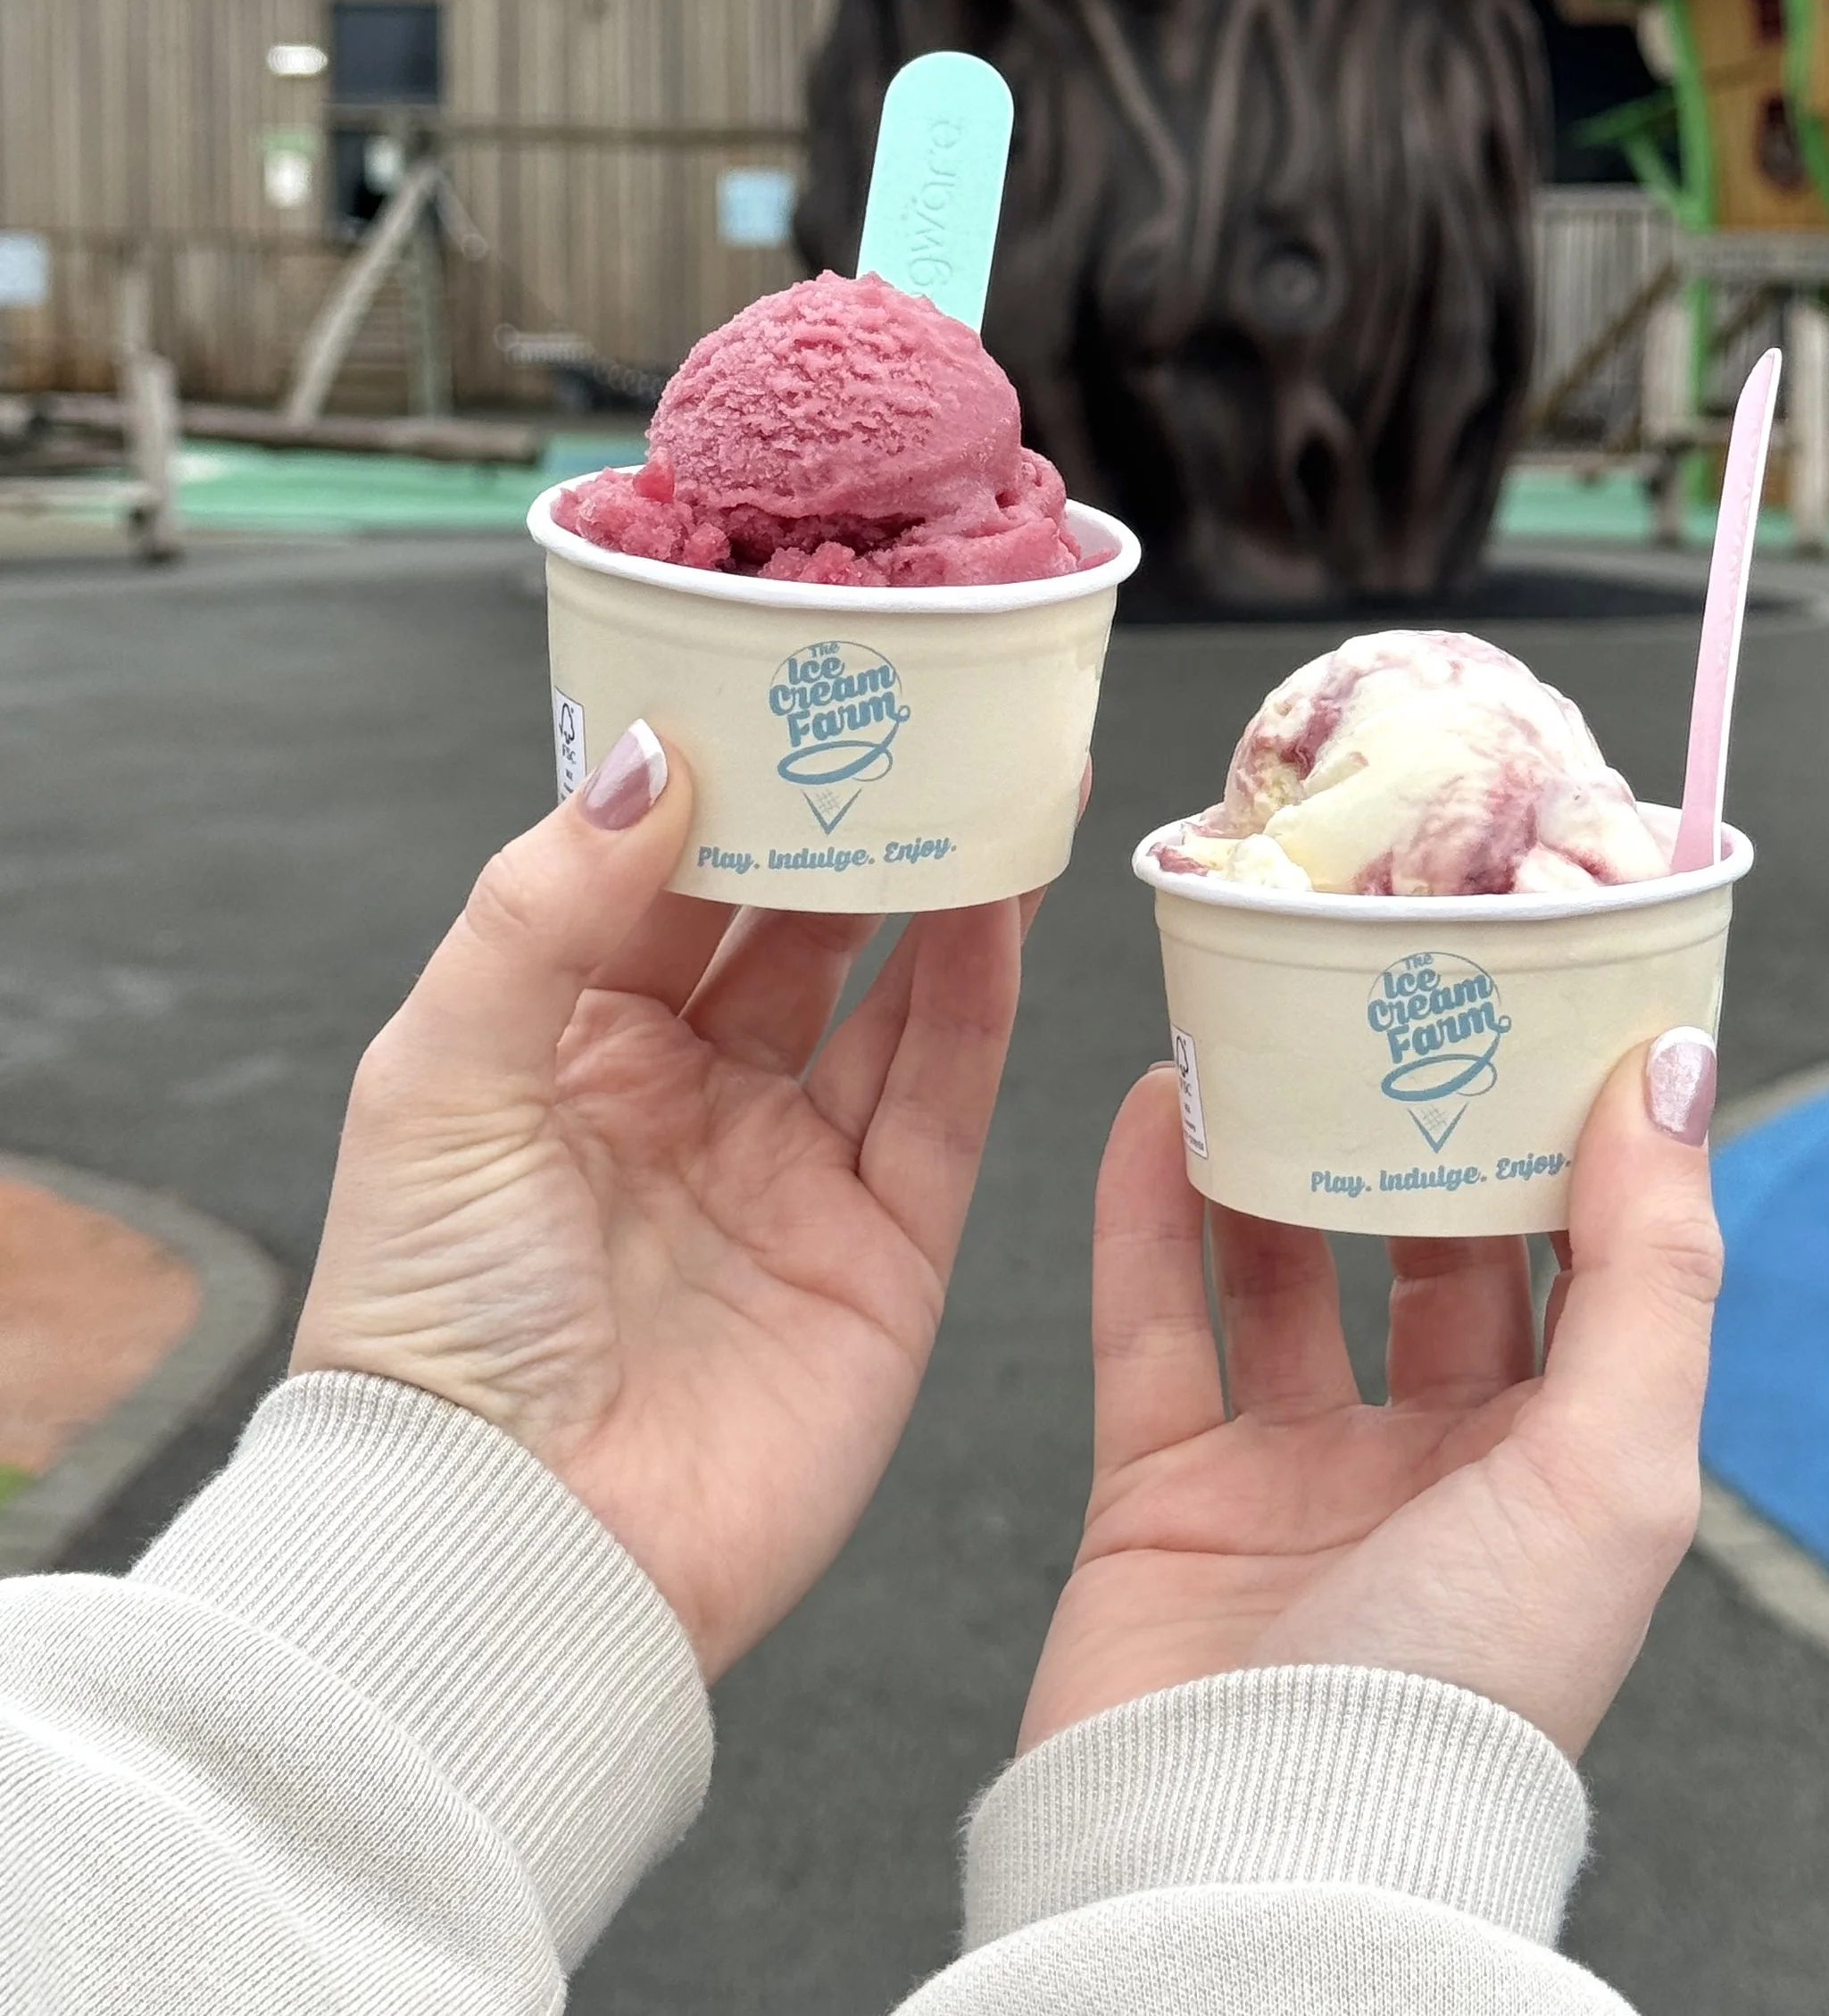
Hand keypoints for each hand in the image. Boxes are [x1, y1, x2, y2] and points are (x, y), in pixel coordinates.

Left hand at [294, 721, 1031, 1678]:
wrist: (507, 1554)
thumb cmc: (429, 1326)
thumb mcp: (440, 1077)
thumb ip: (543, 907)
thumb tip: (647, 755)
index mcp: (562, 1048)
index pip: (659, 877)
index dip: (721, 777)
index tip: (782, 673)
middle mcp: (683, 1097)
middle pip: (792, 922)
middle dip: (850, 817)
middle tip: (915, 705)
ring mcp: (788, 1172)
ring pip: (889, 994)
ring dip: (941, 886)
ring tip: (992, 773)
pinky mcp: (881, 1250)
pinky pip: (942, 1098)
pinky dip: (978, 997)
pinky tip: (1001, 903)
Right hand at [1018, 1033, 1722, 1759]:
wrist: (1255, 1851)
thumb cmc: (1462, 1692)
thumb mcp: (1614, 1470)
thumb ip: (1652, 1267)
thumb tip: (1674, 1073)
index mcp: (1560, 1474)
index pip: (1575, 1265)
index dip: (1563, 1133)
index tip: (1537, 999)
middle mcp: (1435, 1473)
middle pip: (1423, 1257)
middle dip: (1413, 1128)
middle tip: (1390, 994)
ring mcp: (1293, 1482)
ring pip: (1280, 1273)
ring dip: (1274, 1153)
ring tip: (1266, 1027)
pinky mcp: (1162, 1496)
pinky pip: (1152, 1322)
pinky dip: (1149, 1210)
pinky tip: (1160, 1105)